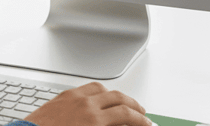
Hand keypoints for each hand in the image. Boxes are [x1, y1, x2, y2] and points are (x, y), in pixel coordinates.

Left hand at [24, 82, 151, 125]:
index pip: (126, 115)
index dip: (140, 120)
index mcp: (94, 120)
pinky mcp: (63, 96)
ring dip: (116, 96)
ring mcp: (73, 97)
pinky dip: (98, 92)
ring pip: (103, 89)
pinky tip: (100, 98)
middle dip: (133, 106)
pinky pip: (85, 88)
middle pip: (118, 98)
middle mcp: (85, 104)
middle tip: (141, 114)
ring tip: (123, 103)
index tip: (146, 124)